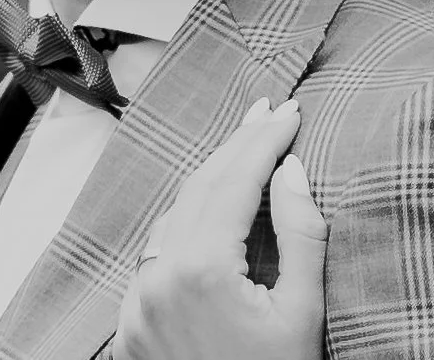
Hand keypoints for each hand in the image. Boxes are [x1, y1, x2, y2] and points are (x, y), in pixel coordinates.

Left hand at [113, 97, 329, 359]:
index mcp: (200, 268)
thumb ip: (303, 235)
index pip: (235, 178)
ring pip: (175, 214)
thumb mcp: (303, 314)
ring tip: (247, 148)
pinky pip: (160, 249)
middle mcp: (157, 276)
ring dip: (212, 177)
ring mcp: (137, 300)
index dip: (265, 139)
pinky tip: (213, 206)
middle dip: (237, 144)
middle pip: (200, 185)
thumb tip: (290, 172)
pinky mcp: (131, 322)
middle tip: (270, 112)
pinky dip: (189, 217)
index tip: (291, 111)